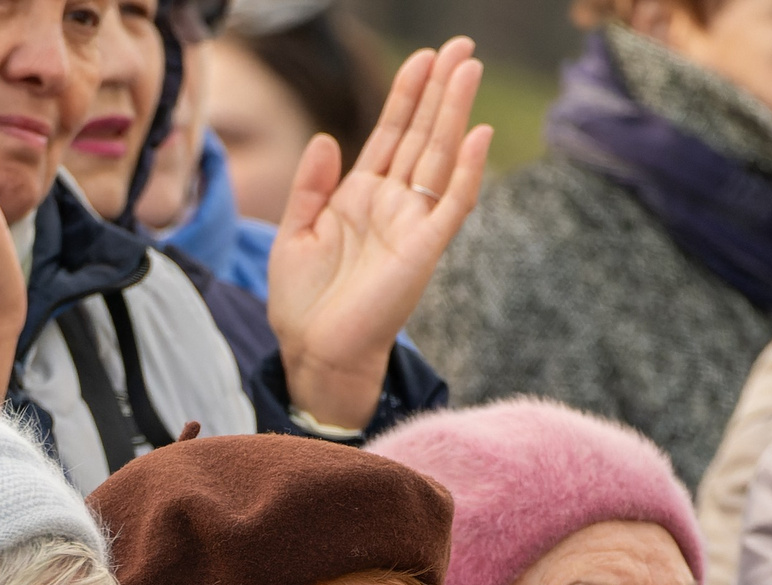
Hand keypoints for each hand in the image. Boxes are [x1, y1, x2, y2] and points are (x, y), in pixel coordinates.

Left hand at [265, 38, 490, 431]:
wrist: (313, 353)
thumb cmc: (303, 303)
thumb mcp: (294, 234)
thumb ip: (310, 186)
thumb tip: (326, 139)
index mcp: (360, 196)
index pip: (390, 133)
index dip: (407, 94)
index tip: (424, 56)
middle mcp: (392, 204)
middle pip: (422, 135)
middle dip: (440, 89)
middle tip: (462, 44)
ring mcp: (411, 225)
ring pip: (439, 157)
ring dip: (455, 113)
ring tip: (470, 68)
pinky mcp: (423, 250)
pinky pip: (451, 204)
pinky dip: (465, 172)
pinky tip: (477, 135)